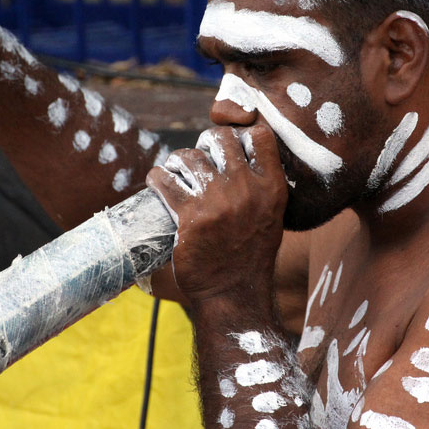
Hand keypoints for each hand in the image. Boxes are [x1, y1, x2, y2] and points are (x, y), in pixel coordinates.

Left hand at [145, 125, 287, 304]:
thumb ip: (260, 186)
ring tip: (176, 172)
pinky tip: (158, 182)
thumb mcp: (271, 216)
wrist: (234, 293)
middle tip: (198, 158)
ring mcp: (216, 201)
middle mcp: (246, 189)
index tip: (229, 147)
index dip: (241, 135)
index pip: (260, 136)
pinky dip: (157, 178)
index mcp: (272, 188)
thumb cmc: (250, 255)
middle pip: (220, 139)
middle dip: (205, 143)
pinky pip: (164, 181)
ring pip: (189, 157)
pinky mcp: (188, 216)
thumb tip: (239, 155)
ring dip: (179, 161)